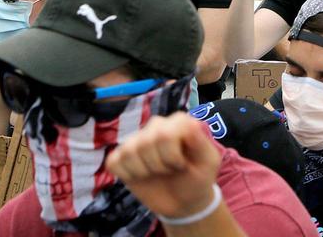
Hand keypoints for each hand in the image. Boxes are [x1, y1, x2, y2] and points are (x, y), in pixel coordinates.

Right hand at [106, 113, 222, 219]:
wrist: (184, 200)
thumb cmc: (198, 178)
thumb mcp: (208, 162)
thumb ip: (201, 142)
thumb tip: (190, 123)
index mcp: (179, 122)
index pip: (165, 134)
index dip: (173, 157)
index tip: (183, 165)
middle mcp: (157, 125)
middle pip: (146, 142)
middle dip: (159, 165)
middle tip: (170, 170)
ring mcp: (137, 139)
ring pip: (129, 151)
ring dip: (145, 171)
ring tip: (158, 173)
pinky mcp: (120, 156)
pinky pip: (114, 162)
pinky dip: (128, 175)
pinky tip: (141, 176)